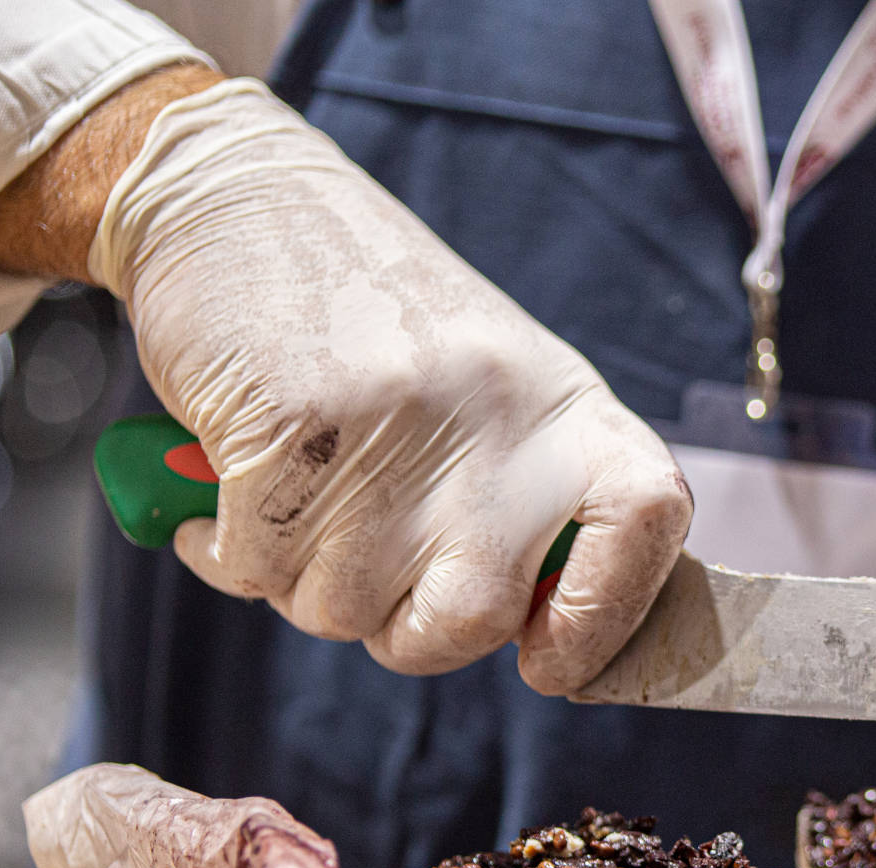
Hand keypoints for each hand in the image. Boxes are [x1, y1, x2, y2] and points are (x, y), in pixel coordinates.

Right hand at [89, 80, 691, 689]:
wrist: (239, 200)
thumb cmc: (376, 318)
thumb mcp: (499, 390)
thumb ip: (535, 500)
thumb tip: (543, 634)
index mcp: (568, 407)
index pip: (648, 525)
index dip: (609, 619)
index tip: (549, 658)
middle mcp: (497, 418)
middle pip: (472, 620)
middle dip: (406, 633)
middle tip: (376, 575)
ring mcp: (393, 425)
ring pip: (344, 612)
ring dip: (303, 584)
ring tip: (302, 498)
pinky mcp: (286, 432)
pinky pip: (257, 571)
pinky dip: (228, 555)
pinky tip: (232, 492)